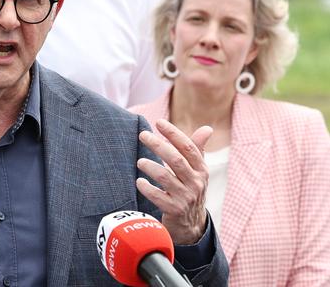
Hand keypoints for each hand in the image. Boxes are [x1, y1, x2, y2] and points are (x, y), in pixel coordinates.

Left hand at [136, 119, 211, 244]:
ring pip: (165, 177)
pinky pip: (157, 196)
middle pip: (176, 159)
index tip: (159, 122)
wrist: (192, 225)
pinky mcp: (174, 210)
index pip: (188, 148)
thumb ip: (198, 150)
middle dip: (158, 145)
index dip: (174, 133)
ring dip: (150, 166)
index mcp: (201, 170)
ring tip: (139, 161)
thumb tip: (207, 128)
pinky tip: (139, 182)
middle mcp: (196, 183)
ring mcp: (185, 197)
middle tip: (143, 134)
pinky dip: (146, 187)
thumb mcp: (197, 172)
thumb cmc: (190, 190)